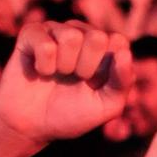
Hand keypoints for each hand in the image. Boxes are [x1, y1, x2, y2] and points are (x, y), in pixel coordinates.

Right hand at [0, 20, 131, 146]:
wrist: (32, 126)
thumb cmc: (71, 114)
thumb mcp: (105, 107)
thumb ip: (122, 83)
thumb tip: (125, 53)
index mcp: (103, 47)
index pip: (118, 41)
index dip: (107, 69)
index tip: (95, 84)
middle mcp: (81, 33)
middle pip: (97, 37)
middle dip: (86, 67)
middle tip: (74, 80)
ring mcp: (55, 30)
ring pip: (71, 37)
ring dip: (64, 66)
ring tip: (57, 76)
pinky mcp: (31, 33)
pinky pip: (45, 44)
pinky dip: (43, 67)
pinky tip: (40, 72)